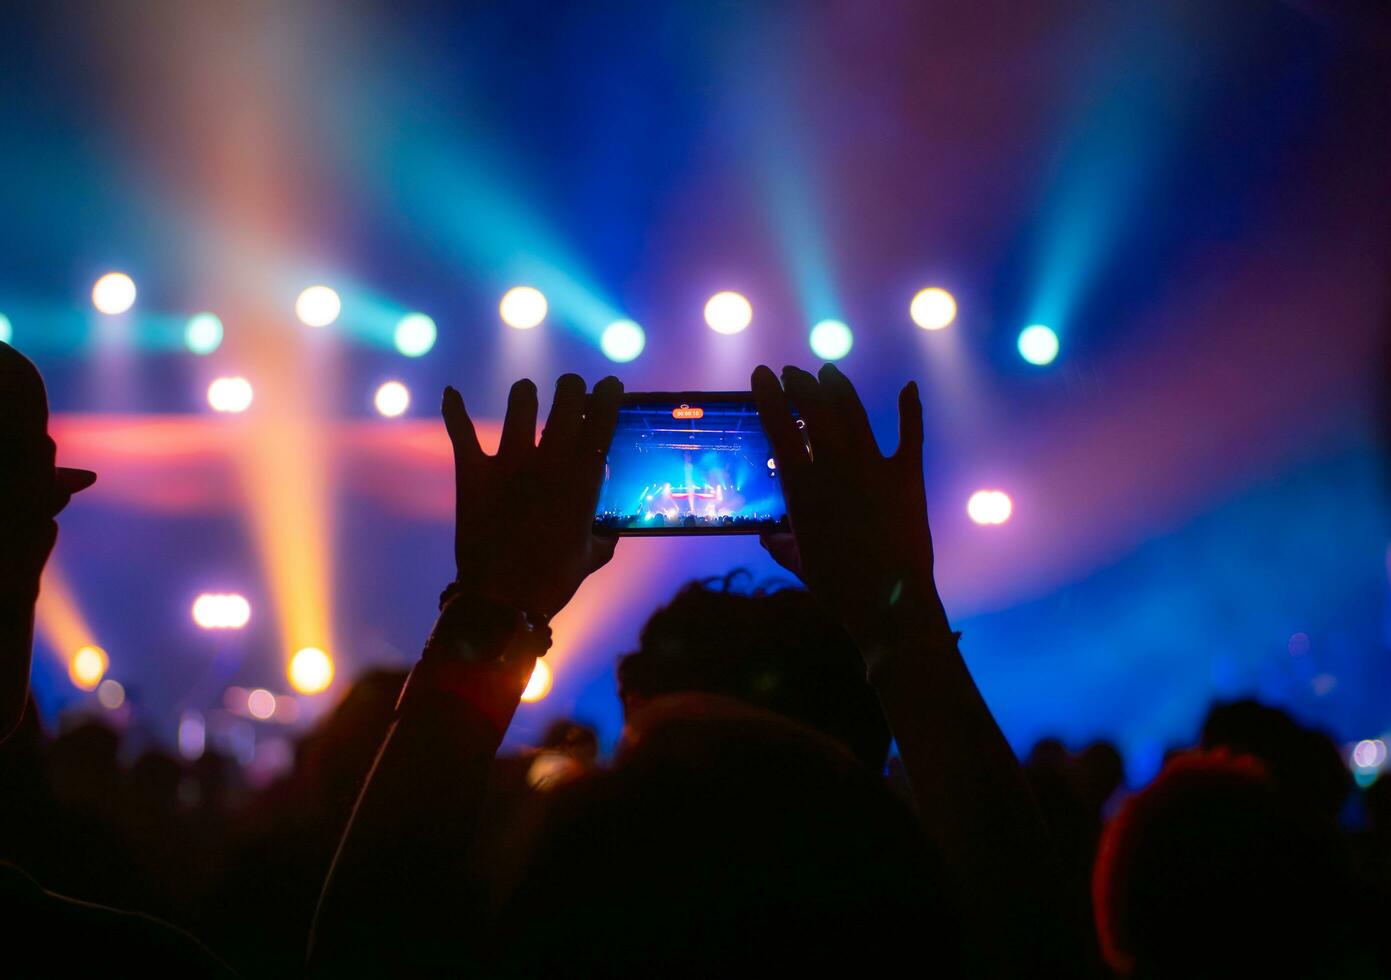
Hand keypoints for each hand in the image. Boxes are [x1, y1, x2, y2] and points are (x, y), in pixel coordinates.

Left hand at [441, 374, 622, 619]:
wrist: (502, 600)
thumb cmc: (553, 581)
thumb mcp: (591, 557)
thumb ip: (603, 537)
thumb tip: (611, 530)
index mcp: (582, 480)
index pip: (600, 421)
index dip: (606, 396)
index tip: (608, 386)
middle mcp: (549, 462)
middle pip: (565, 401)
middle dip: (570, 390)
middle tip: (570, 392)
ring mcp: (510, 464)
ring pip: (520, 405)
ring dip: (525, 396)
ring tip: (527, 394)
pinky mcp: (474, 474)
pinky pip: (461, 432)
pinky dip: (453, 409)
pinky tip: (450, 393)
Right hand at [752, 363, 948, 644]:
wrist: (888, 602)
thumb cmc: (839, 588)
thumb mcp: (803, 565)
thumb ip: (783, 547)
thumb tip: (769, 540)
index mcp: (802, 489)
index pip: (780, 429)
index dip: (769, 398)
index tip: (762, 377)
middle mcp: (835, 468)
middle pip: (816, 410)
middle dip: (801, 384)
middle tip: (793, 373)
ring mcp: (873, 468)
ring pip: (853, 413)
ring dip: (839, 387)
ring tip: (829, 371)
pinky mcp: (907, 476)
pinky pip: (910, 435)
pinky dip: (910, 410)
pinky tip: (909, 389)